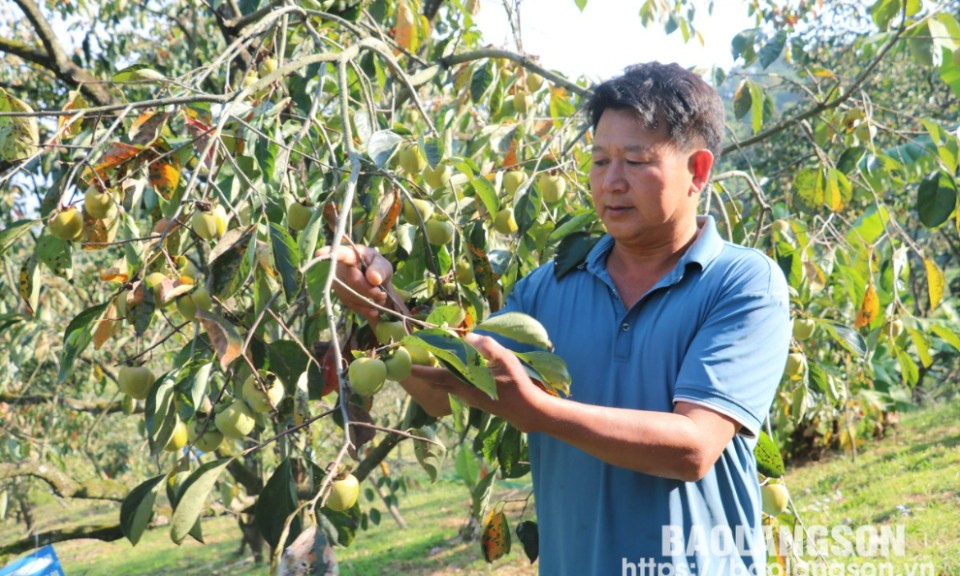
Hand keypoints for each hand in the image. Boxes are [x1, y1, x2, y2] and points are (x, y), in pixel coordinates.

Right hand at [314, 245, 393, 322]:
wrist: (376, 285)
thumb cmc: (378, 269)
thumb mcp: (384, 266)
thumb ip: (380, 270)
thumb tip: (374, 279)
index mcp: (352, 254)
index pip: (342, 254)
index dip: (330, 253)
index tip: (320, 253)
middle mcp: (339, 267)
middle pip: (353, 281)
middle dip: (370, 290)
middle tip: (382, 293)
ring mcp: (337, 282)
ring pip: (352, 295)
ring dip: (369, 301)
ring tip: (380, 297)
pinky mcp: (339, 295)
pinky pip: (351, 305)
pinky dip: (365, 309)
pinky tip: (374, 309)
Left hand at [425, 333, 554, 431]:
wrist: (526, 410)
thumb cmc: (517, 384)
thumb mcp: (505, 359)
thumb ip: (486, 346)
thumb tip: (468, 336)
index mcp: (467, 383)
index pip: (438, 376)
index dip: (420, 371)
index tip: (405, 367)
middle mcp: (463, 392)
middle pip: (437, 381)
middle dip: (424, 372)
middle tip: (413, 360)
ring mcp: (468, 397)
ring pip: (446, 385)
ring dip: (436, 375)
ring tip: (432, 360)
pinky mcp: (474, 399)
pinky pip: (456, 387)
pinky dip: (449, 377)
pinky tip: (455, 368)